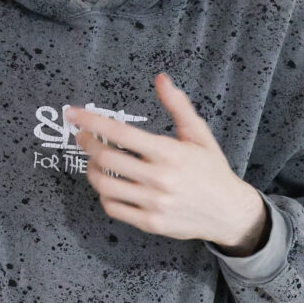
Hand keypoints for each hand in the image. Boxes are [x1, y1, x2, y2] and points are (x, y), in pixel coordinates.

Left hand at [68, 75, 269, 255]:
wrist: (229, 212)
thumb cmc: (212, 169)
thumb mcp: (199, 134)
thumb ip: (178, 106)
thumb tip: (161, 79)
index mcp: (170, 153)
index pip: (121, 133)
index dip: (92, 121)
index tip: (73, 113)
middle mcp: (160, 179)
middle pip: (106, 159)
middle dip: (87, 143)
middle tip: (82, 136)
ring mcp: (154, 203)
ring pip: (105, 186)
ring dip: (92, 170)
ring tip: (94, 161)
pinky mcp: (150, 223)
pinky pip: (114, 208)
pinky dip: (104, 195)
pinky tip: (109, 185)